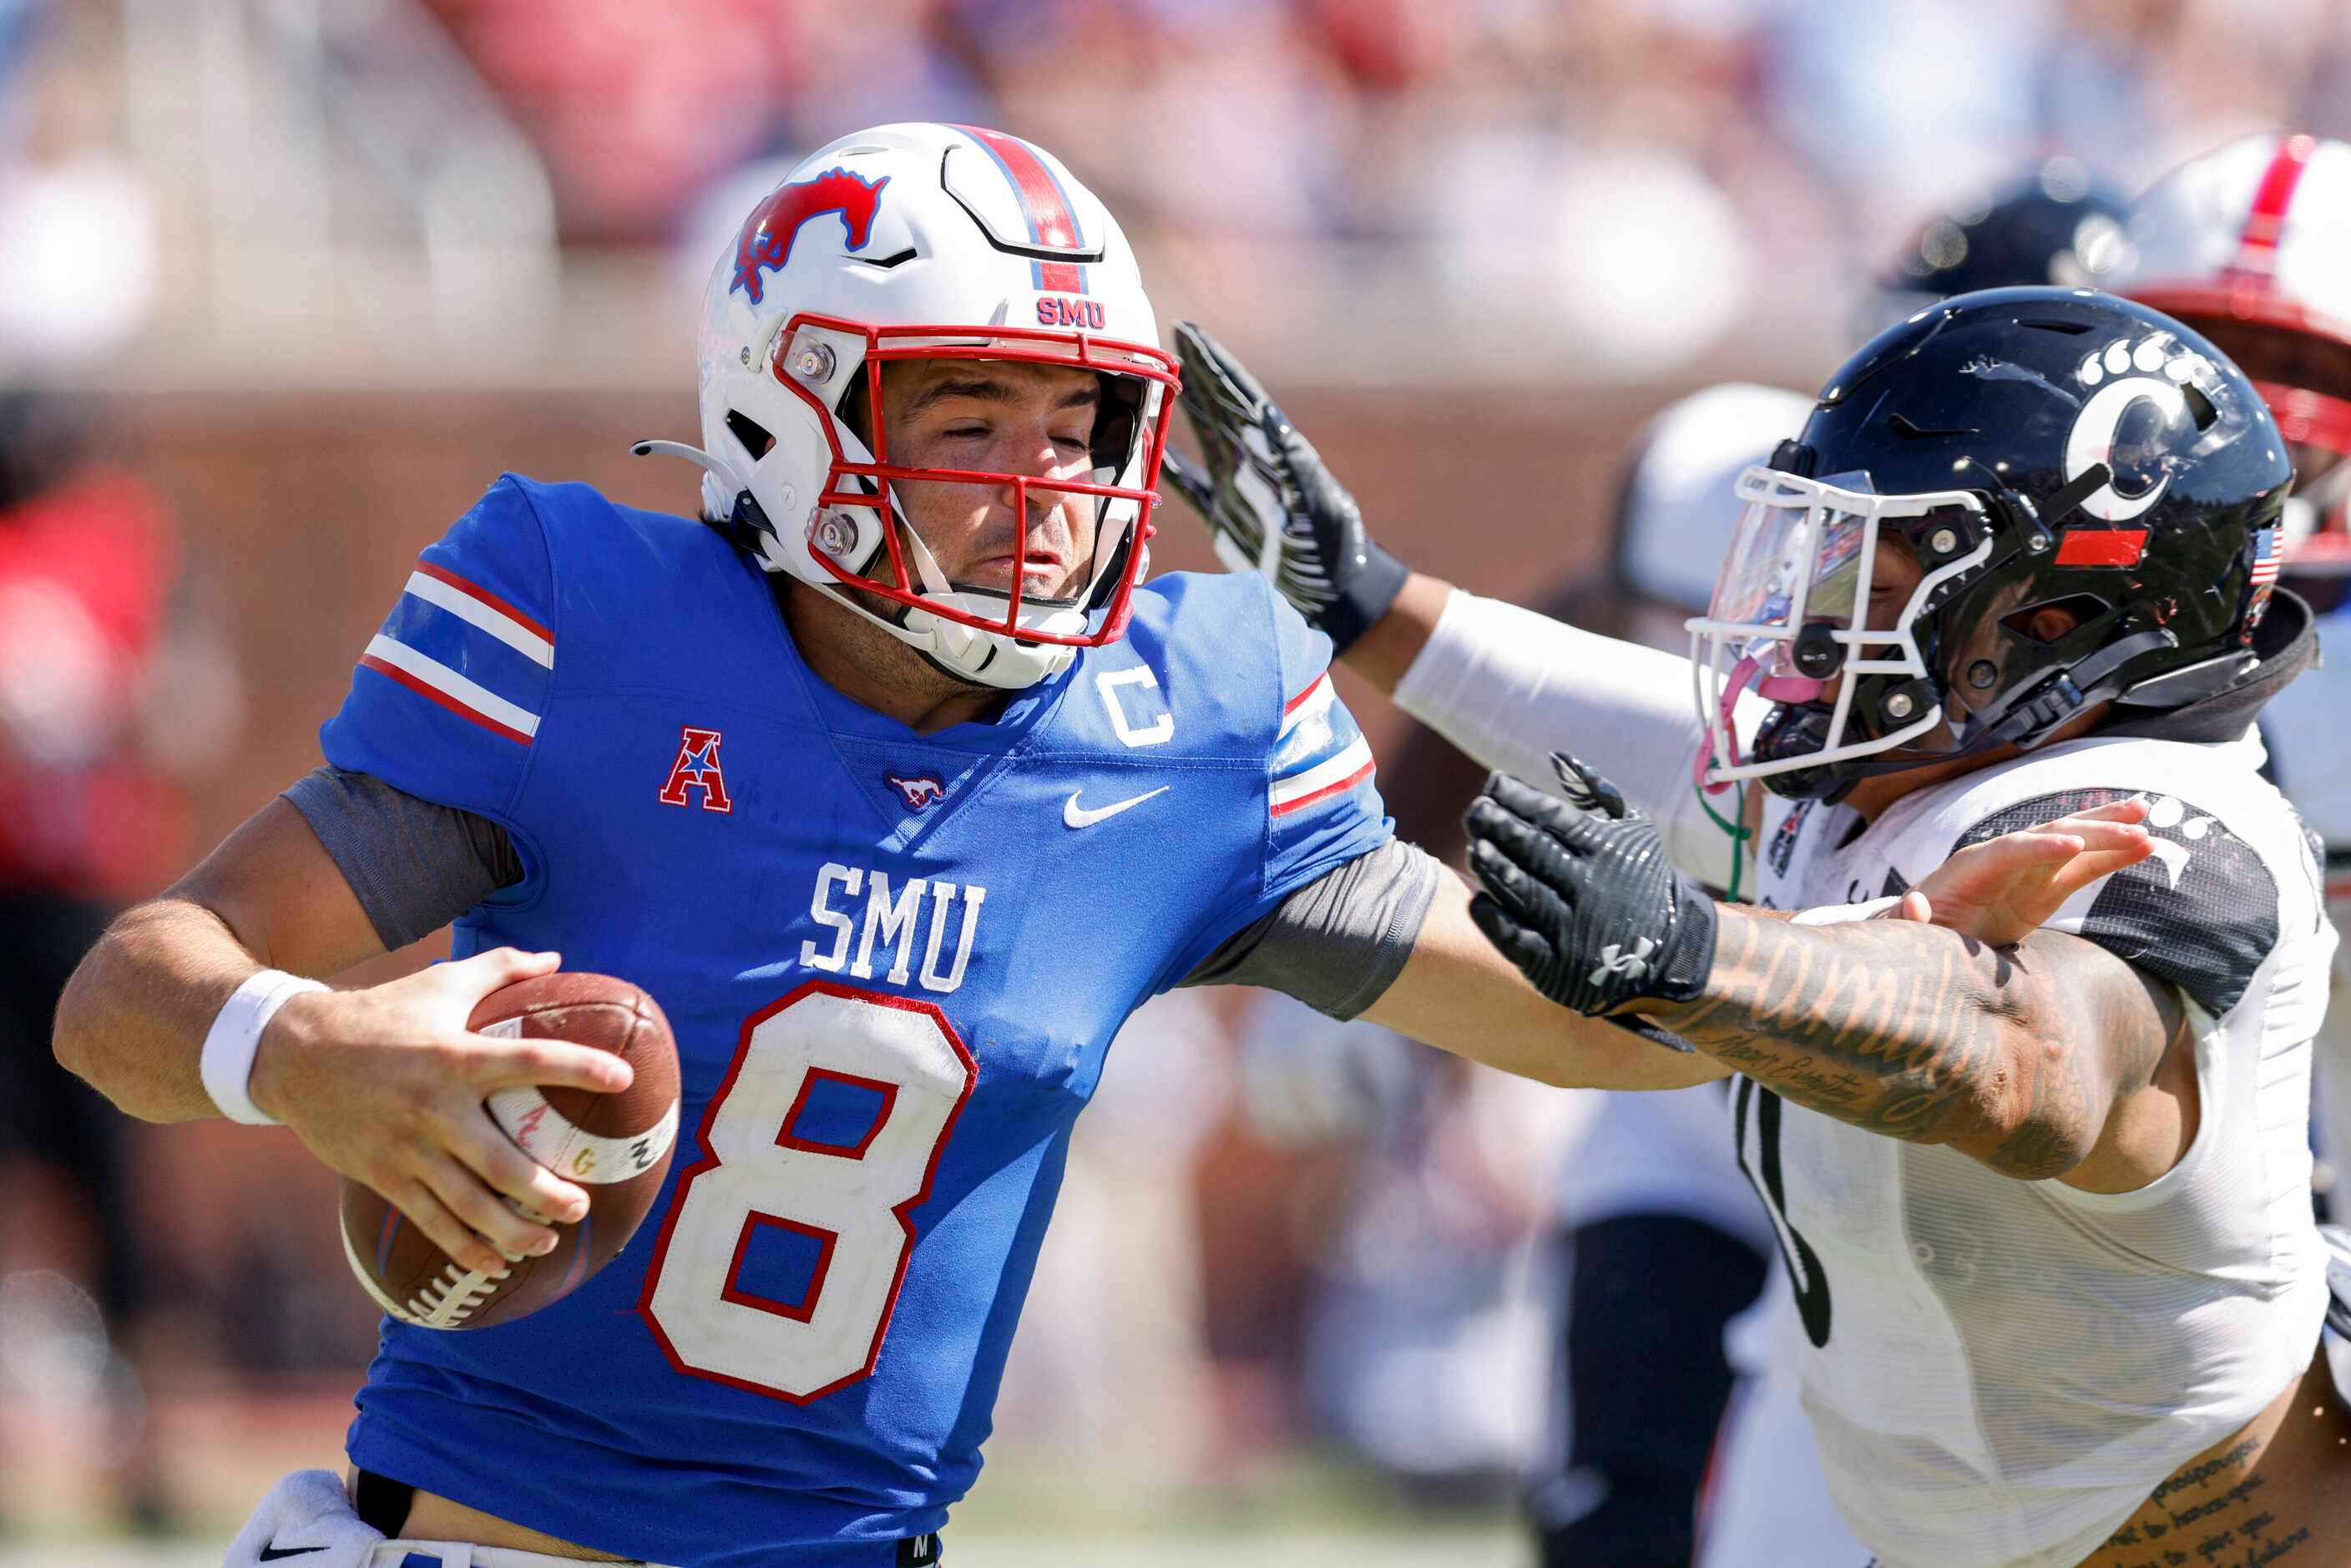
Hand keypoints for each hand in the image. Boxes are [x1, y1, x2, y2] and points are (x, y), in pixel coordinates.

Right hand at [248, 947, 634, 1276]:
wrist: (291, 1053)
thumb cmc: (380, 1013)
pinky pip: (430, 1221)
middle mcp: (433, 1108)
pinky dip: (465, 1247)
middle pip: (501, 1161)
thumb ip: (500, 968)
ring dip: (512, 1230)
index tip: (623, 1079)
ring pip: (466, 1204)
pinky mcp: (383, 1175)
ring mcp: (406, 1148)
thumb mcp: (439, 983)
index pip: (530, 1062)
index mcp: (455, 1056)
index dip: (580, 1068)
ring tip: (549, 1239)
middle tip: (584, 1202)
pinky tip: (497, 1262)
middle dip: (546, 1191)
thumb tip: (556, 959)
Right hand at [1162, 322, 1407, 651]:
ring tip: (1162, 381)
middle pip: (1220, 406)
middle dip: (1199, 372)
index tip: (1190, 334)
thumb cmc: (1332, 549)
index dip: (1215, 365)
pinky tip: (1152, 452)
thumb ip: (1293, 463)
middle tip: (1174, 338)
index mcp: (1275, 451)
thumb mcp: (1317, 502)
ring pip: (1206, 438)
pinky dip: (1171, 469)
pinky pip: (1191, 486)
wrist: (1333, 592)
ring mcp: (1238, 486)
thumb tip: (1268, 418)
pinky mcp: (1226, 516)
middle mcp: (1254, 461)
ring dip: (1186, 410)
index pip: (1239, 397)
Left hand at [1462, 754, 1718, 1016]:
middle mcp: (1588, 885)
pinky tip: (1479, 900)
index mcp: (1604, 849)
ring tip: (1473, 847)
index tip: (1493, 783)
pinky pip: (1517, 939)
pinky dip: (1495, 919)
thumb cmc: (1641, 879)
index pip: (1553, 817)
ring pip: (1523, 891)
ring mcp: (1571, 927)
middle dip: (1500, 826)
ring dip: (1494, 868)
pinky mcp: (1556, 964)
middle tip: (1476, 809)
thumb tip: (1558, 755)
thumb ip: (1598, 791)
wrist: (1671, 952)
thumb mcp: (1635, 830)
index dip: (1520, 797)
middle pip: (1534, 850)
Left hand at [1899, 799, 2152, 946]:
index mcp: (1971, 869)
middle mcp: (2004, 860)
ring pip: (2074, 843)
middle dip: (2090, 830)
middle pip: (2050, 837)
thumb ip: (1909, 921)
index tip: (2073, 846)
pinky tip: (2144, 846)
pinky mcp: (2045, 888)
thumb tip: (1913, 904)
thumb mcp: (1904, 932)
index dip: (2040, 848)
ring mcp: (2028, 872)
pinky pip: (2084, 868)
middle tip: (2135, 826)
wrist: (1925, 935)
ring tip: (2146, 815)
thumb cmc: (1914, 933)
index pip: (2010, 852)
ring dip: (2109, 830)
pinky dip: (2112, 857)